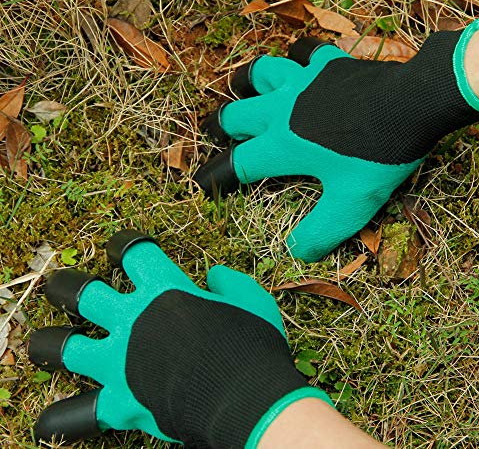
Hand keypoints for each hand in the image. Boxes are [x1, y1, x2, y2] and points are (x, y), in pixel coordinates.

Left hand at [29, 230, 330, 446]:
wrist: (249, 398)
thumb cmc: (252, 342)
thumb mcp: (251, 298)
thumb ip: (228, 281)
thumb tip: (212, 275)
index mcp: (163, 290)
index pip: (134, 252)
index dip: (125, 242)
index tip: (121, 244)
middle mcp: (132, 321)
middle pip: (83, 294)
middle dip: (68, 286)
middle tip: (62, 285)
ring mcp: (121, 362)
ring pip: (67, 349)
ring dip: (49, 344)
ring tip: (40, 343)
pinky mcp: (122, 402)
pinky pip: (82, 414)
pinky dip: (63, 418)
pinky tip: (45, 421)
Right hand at [194, 19, 478, 261]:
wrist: (413, 103)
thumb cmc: (379, 155)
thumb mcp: (351, 205)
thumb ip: (321, 232)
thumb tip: (298, 254)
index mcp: (282, 145)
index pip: (237, 164)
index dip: (215, 178)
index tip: (200, 186)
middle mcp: (282, 110)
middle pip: (235, 115)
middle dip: (220, 128)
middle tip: (217, 135)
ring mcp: (302, 82)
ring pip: (258, 74)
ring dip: (245, 84)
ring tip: (240, 90)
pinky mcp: (327, 65)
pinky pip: (302, 52)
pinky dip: (295, 57)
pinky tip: (297, 60)